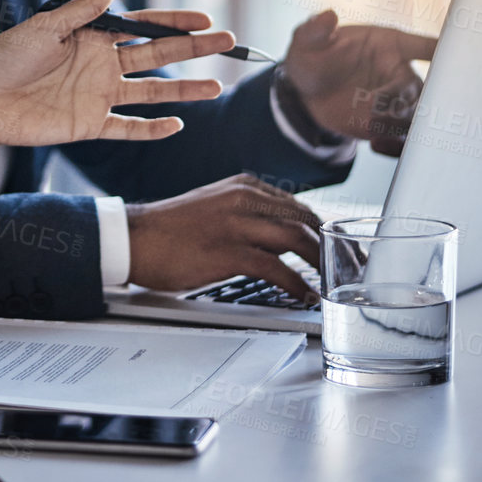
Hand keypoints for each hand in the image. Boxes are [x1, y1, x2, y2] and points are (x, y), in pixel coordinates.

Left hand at [0, 0, 232, 151]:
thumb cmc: (4, 57)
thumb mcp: (46, 26)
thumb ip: (86, 8)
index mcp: (92, 36)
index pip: (143, 26)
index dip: (174, 22)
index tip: (206, 19)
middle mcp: (101, 64)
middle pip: (157, 55)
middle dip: (193, 49)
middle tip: (227, 42)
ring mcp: (98, 96)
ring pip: (151, 92)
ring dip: (183, 89)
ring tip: (216, 86)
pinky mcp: (88, 125)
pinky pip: (127, 128)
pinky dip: (151, 129)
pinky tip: (177, 125)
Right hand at [124, 175, 323, 302]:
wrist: (134, 237)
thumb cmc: (172, 230)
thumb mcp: (217, 207)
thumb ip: (251, 217)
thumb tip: (285, 242)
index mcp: (244, 186)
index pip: (299, 207)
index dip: (325, 232)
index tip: (338, 251)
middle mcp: (244, 198)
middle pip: (305, 220)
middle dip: (332, 247)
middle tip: (347, 269)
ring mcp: (236, 223)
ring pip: (296, 239)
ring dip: (320, 264)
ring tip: (331, 283)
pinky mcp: (227, 250)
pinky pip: (274, 267)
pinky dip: (295, 283)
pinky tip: (303, 295)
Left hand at [281, 10, 436, 154]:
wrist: (306, 94)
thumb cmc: (314, 58)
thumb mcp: (307, 42)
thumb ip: (315, 30)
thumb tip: (326, 17)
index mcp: (389, 45)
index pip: (423, 45)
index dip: (441, 50)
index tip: (452, 56)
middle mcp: (400, 72)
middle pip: (425, 86)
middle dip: (411, 97)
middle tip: (387, 103)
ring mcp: (397, 99)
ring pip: (418, 114)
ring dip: (400, 121)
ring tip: (370, 120)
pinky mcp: (389, 123)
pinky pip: (405, 138)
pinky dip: (396, 145)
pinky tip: (376, 143)